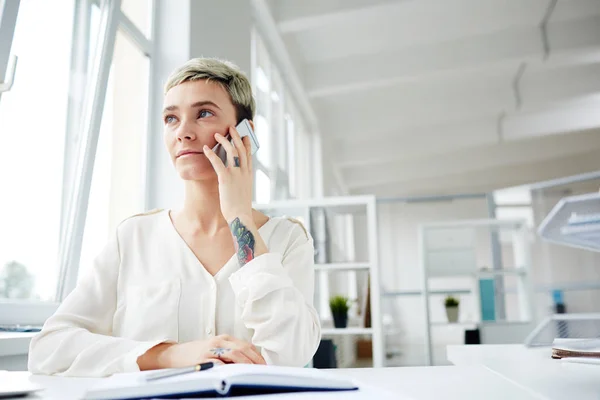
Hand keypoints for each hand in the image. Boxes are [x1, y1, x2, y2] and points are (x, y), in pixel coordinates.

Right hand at [145, 335, 266, 368]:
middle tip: (263, 370)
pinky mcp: (202, 359)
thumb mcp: (215, 349)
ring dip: (246, 364)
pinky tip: (234, 373)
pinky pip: (218, 363)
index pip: (246, 345)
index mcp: (224, 338)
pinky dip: (228, 368)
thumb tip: (250, 362)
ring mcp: (210, 350)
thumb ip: (230, 352)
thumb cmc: (196, 353)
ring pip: (234, 354)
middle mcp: (219, 341)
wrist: (174, 354)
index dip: (257, 356)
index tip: (264, 365)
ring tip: (253, 372)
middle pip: (243, 349)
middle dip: (255, 360)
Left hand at [203, 125, 252, 223]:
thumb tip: (237, 179)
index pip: (249, 155)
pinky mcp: (226, 179)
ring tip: (217, 134)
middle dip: (236, 136)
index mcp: (249, 175)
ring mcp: (236, 174)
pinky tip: (205, 148)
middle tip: (231, 127)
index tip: (245, 135)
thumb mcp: (244, 191)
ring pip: (231, 152)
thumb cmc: (240, 207)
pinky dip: (211, 154)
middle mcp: (244, 172)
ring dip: (224, 141)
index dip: (247, 143)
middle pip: (241, 149)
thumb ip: (241, 182)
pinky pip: (218, 162)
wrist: (241, 216)